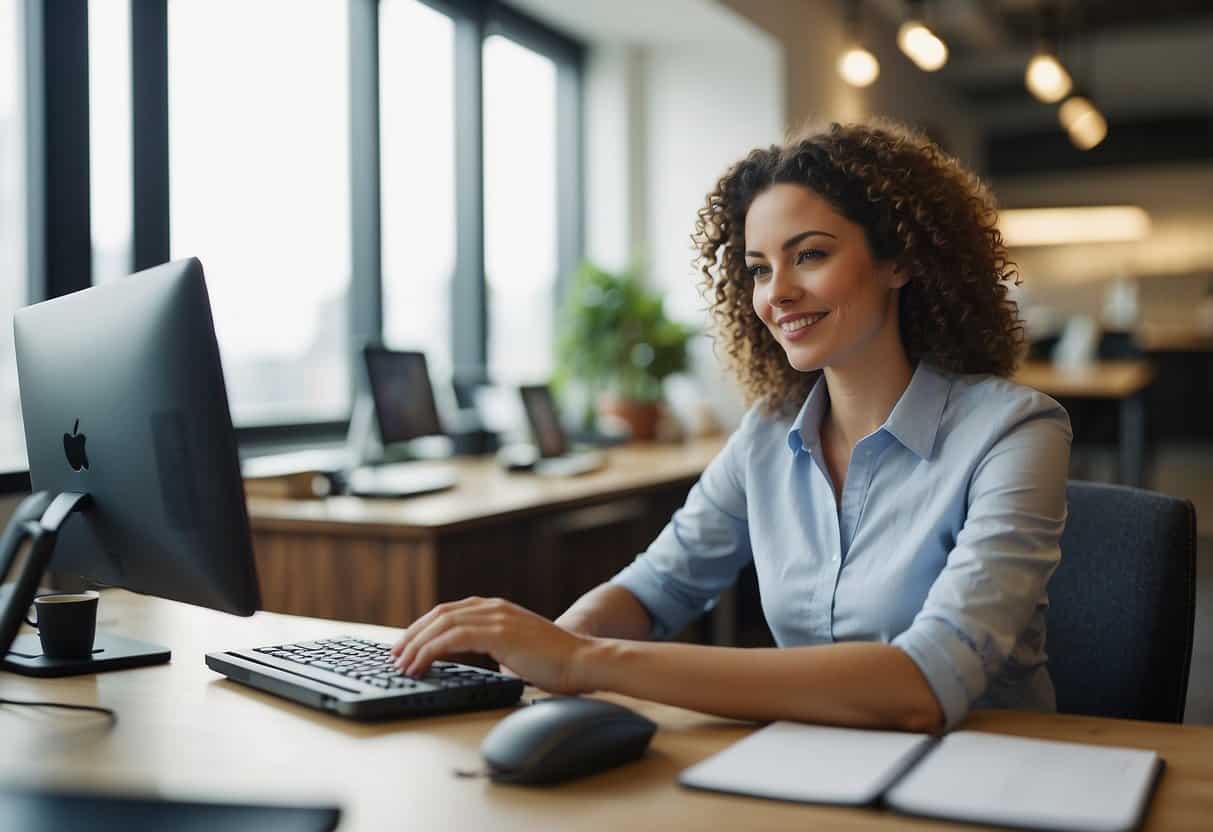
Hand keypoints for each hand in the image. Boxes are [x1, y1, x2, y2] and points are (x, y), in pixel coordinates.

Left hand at [389, 597, 596, 694]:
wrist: (582, 661)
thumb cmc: (556, 663)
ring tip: (403, 664)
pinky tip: (421, 663)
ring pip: (443, 624)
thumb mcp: (519, 652)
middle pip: (440, 614)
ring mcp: (497, 617)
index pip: (450, 612)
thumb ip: (499, 652)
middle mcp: (494, 607)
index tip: (407, 645)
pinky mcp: (498, 632)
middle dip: (413, 634)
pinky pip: (454, 637)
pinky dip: (431, 650)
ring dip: (417, 644)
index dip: (424, 627)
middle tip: (395, 654)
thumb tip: (486, 667)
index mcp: (497, 609)